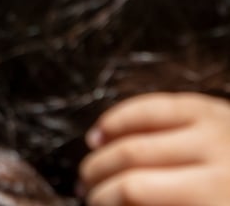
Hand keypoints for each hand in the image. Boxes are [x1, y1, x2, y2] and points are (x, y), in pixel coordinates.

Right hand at [79, 93, 229, 205]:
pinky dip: (121, 117)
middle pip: (132, 160)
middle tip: (84, 190)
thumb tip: (117, 202)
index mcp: (217, 197)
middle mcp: (217, 160)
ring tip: (89, 165)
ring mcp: (214, 128)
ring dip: (102, 149)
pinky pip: (153, 105)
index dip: (105, 199)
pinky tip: (103, 132)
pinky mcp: (209, 107)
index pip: (136, 190)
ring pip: (137, 131)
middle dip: (97, 176)